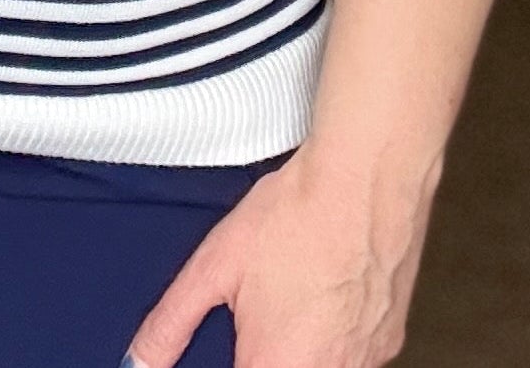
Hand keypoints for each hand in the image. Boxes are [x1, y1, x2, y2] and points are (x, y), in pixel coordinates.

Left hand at [123, 143, 435, 367]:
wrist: (366, 179)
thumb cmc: (296, 215)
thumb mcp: (214, 265)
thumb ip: (171, 322)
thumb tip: (138, 359)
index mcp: (275, 366)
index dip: (237, 359)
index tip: (238, 344)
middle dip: (265, 352)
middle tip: (262, 317)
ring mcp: (365, 362)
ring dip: (301, 348)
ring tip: (293, 301)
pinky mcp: (391, 342)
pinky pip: (354, 356)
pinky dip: (335, 338)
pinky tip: (326, 295)